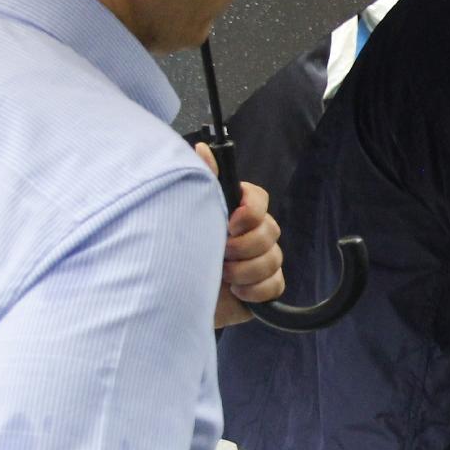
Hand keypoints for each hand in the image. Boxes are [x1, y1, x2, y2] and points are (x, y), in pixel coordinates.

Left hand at [194, 145, 282, 311]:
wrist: (172, 301)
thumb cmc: (180, 256)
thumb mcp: (188, 217)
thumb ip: (202, 184)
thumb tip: (201, 148)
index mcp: (235, 214)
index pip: (259, 199)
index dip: (250, 212)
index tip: (231, 224)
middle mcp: (252, 235)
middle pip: (271, 230)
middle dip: (244, 247)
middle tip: (221, 254)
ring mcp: (261, 261)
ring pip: (274, 259)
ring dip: (246, 271)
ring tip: (223, 277)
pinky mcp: (265, 288)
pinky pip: (276, 285)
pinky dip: (256, 291)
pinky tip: (236, 292)